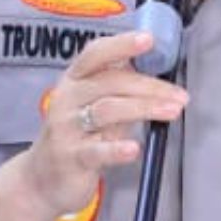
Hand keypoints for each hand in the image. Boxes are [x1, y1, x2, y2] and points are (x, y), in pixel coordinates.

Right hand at [0, 29, 187, 220]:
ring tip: (171, 112)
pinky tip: (134, 148)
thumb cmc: (76, 140)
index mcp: (74, 81)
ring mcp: (66, 128)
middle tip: (179, 95)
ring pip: (108, 110)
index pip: (96, 54)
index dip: (122, 45)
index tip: (148, 40)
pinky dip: (117, 149)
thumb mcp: (96, 110)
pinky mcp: (70, 157)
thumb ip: (121, 94)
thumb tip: (159, 79)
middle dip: (150, 87)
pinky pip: (96, 150)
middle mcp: (67, 99)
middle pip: (111, 82)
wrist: (42, 180)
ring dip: (144, 108)